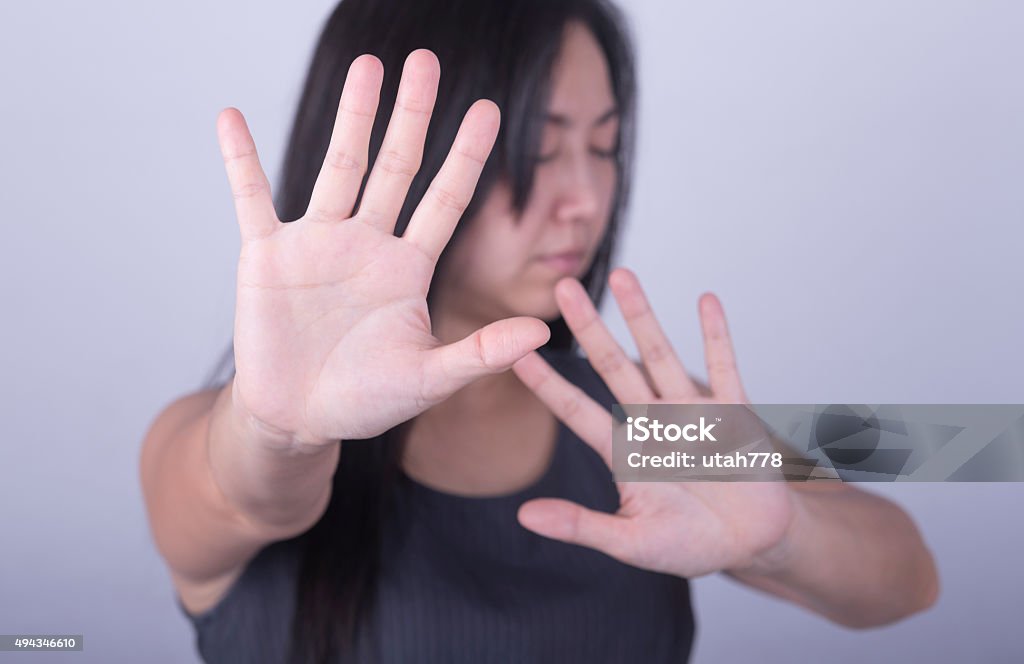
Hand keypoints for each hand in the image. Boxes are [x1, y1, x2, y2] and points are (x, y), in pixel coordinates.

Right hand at [218, 50, 548, 447]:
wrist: (298, 418)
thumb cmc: (365, 401)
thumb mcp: (429, 379)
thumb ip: (480, 353)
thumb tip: (540, 332)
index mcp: (408, 268)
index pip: (445, 200)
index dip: (466, 156)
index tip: (490, 109)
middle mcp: (367, 245)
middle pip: (397, 167)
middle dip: (413, 115)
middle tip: (426, 61)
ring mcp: (317, 244)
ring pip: (339, 167)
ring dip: (353, 117)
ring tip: (368, 66)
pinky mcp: (268, 256)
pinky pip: (252, 197)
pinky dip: (241, 160)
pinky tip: (232, 117)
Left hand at [512, 268, 797, 577]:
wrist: (752, 544)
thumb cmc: (690, 545)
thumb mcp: (631, 542)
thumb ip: (583, 526)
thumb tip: (525, 517)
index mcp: (623, 452)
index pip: (575, 410)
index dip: (546, 383)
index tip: (513, 352)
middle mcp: (651, 422)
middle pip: (613, 367)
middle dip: (589, 328)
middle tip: (563, 288)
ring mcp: (691, 413)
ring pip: (661, 356)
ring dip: (643, 317)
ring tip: (624, 275)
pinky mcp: (733, 414)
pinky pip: (724, 368)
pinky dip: (716, 336)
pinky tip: (706, 300)